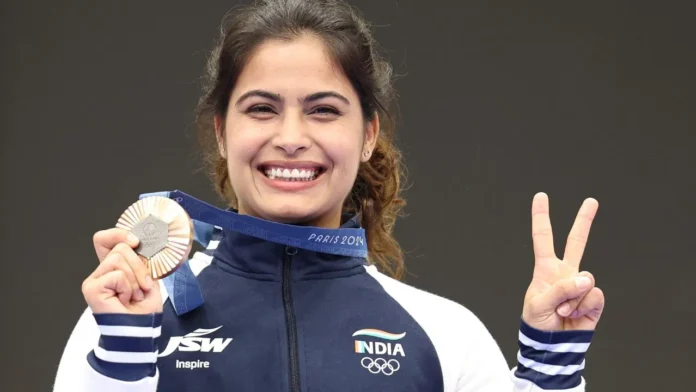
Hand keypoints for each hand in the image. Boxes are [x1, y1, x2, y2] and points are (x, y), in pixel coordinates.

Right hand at [82, 228, 162, 313]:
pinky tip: (125, 299)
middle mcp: (101, 272)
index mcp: (113, 267)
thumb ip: (140, 258)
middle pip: (120, 247)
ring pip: (119, 259)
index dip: (119, 234)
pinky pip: (117, 275)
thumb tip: (137, 241)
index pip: (105, 239)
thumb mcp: (147, 276)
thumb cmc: (144, 308)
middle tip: (142, 286)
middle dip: (139, 266)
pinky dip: (128, 287)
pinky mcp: (91, 288)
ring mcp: (94, 280)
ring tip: (134, 295)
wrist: (141, 329)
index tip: (136, 242)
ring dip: (135, 279)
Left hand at [522, 193, 604, 330]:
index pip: (543, 238)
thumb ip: (560, 289)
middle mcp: (566, 273)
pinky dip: (583, 308)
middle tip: (591, 201)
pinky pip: (594, 296)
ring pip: (585, 280)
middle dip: (584, 221)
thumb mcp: (538, 304)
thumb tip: (586, 278)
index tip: (541, 196)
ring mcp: (581, 286)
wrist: (552, 346)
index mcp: (546, 269)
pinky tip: (574, 316)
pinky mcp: (594, 300)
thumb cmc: (538, 323)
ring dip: (572, 300)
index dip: (541, 217)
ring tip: (561, 311)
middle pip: (577, 242)